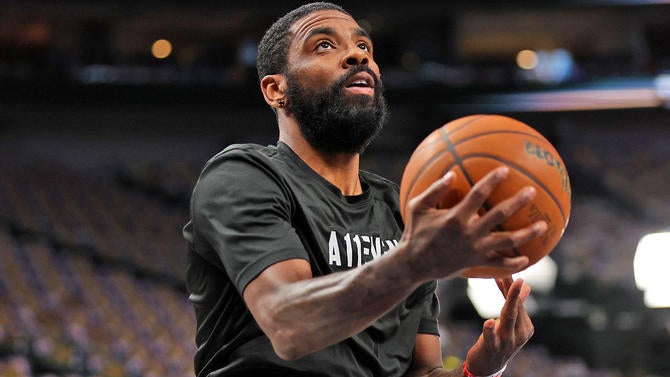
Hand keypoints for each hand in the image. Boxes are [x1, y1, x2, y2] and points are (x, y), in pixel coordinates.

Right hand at [401, 166, 546, 279]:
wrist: (413, 264)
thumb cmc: (414, 232)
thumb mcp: (417, 207)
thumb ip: (434, 190)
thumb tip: (452, 173)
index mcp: (455, 217)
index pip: (478, 194)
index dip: (492, 181)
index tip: (505, 170)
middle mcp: (469, 233)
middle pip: (499, 215)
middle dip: (517, 202)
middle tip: (532, 191)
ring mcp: (474, 250)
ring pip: (506, 241)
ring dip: (527, 233)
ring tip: (543, 225)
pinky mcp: (476, 263)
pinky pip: (499, 264)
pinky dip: (514, 263)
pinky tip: (528, 258)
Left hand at [464, 278, 533, 374]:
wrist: (487, 367)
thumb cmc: (499, 341)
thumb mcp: (510, 324)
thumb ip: (517, 306)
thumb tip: (526, 285)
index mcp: (526, 327)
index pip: (520, 304)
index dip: (513, 287)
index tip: (507, 270)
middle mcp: (519, 334)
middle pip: (515, 308)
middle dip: (511, 289)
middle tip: (505, 271)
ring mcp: (507, 342)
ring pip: (507, 318)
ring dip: (506, 299)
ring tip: (502, 283)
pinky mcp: (492, 348)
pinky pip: (492, 337)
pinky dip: (490, 329)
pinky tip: (489, 321)